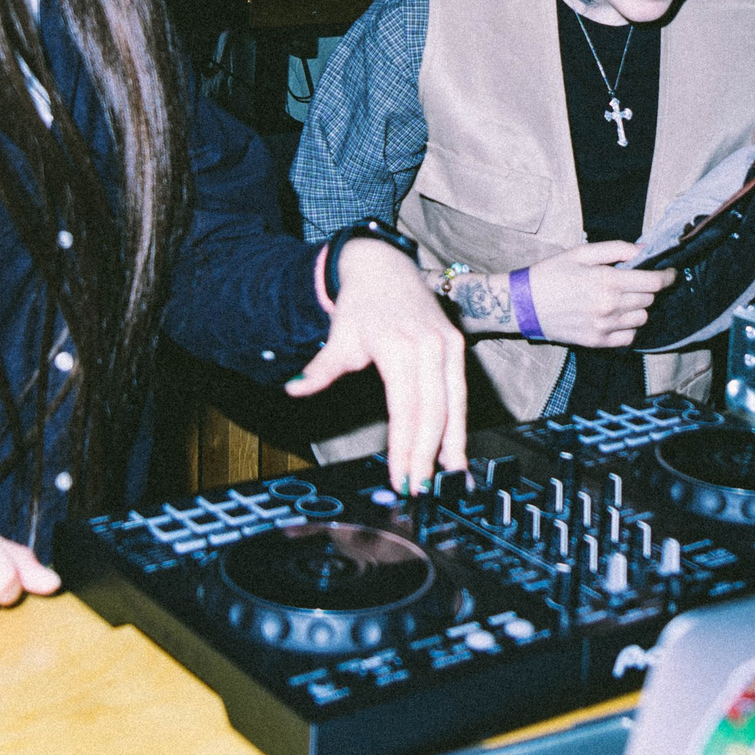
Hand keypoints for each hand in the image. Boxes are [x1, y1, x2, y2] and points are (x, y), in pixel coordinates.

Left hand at [287, 240, 468, 493]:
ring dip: (450, 444)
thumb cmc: (360, 306)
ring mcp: (447, 345)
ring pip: (453, 404)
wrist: (384, 267)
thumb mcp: (339, 337)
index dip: (403, 444)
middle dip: (426, 453)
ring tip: (447, 478)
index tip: (399, 475)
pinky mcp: (457, 346)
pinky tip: (456, 451)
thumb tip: (294, 388)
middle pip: (432, 410)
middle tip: (418, 487)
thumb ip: (321, 369)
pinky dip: (459, 423)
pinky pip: (460, 391)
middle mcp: (429, 345)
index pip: (404, 405)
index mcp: (398, 344)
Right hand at [525, 243, 676, 348]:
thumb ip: (615, 249)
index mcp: (607, 281)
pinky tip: (615, 316)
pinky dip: (628, 326)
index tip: (669, 272)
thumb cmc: (551, 274)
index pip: (653, 282)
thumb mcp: (581, 252)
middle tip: (634, 281)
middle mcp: (609, 306)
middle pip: (649, 299)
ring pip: (642, 318)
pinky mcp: (597, 342)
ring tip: (622, 298)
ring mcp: (604, 327)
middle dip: (648, 288)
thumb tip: (643, 250)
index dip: (667, 276)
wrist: (523, 304)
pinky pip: (628, 337)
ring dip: (638, 307)